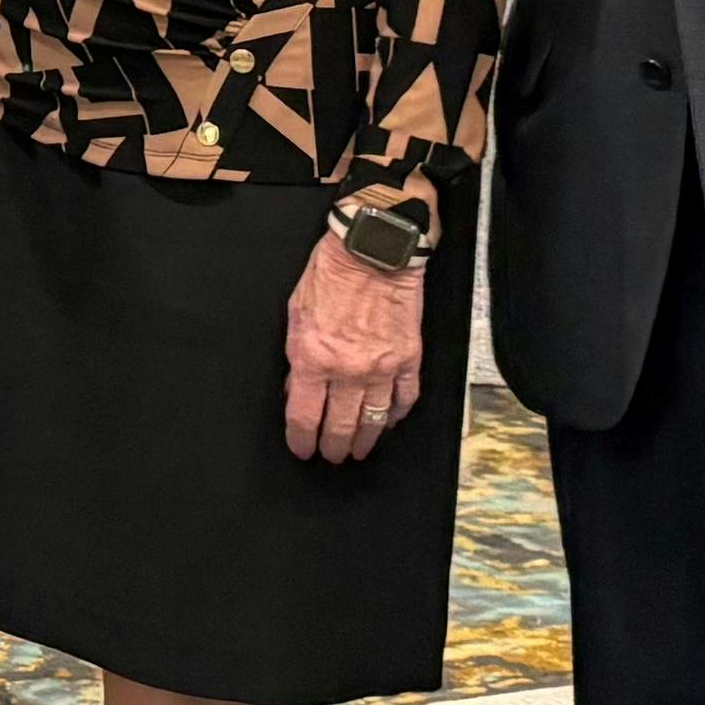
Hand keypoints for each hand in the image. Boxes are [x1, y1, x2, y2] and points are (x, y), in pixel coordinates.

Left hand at [281, 228, 428, 463]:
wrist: (374, 249)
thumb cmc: (330, 274)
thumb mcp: (295, 314)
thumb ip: (296, 356)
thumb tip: (295, 387)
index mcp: (313, 358)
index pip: (303, 415)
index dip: (301, 439)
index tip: (302, 449)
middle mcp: (348, 369)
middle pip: (339, 426)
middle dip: (332, 446)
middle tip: (331, 455)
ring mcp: (382, 366)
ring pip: (374, 420)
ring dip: (364, 440)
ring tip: (358, 450)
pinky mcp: (409, 358)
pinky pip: (405, 398)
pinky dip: (397, 415)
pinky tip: (390, 422)